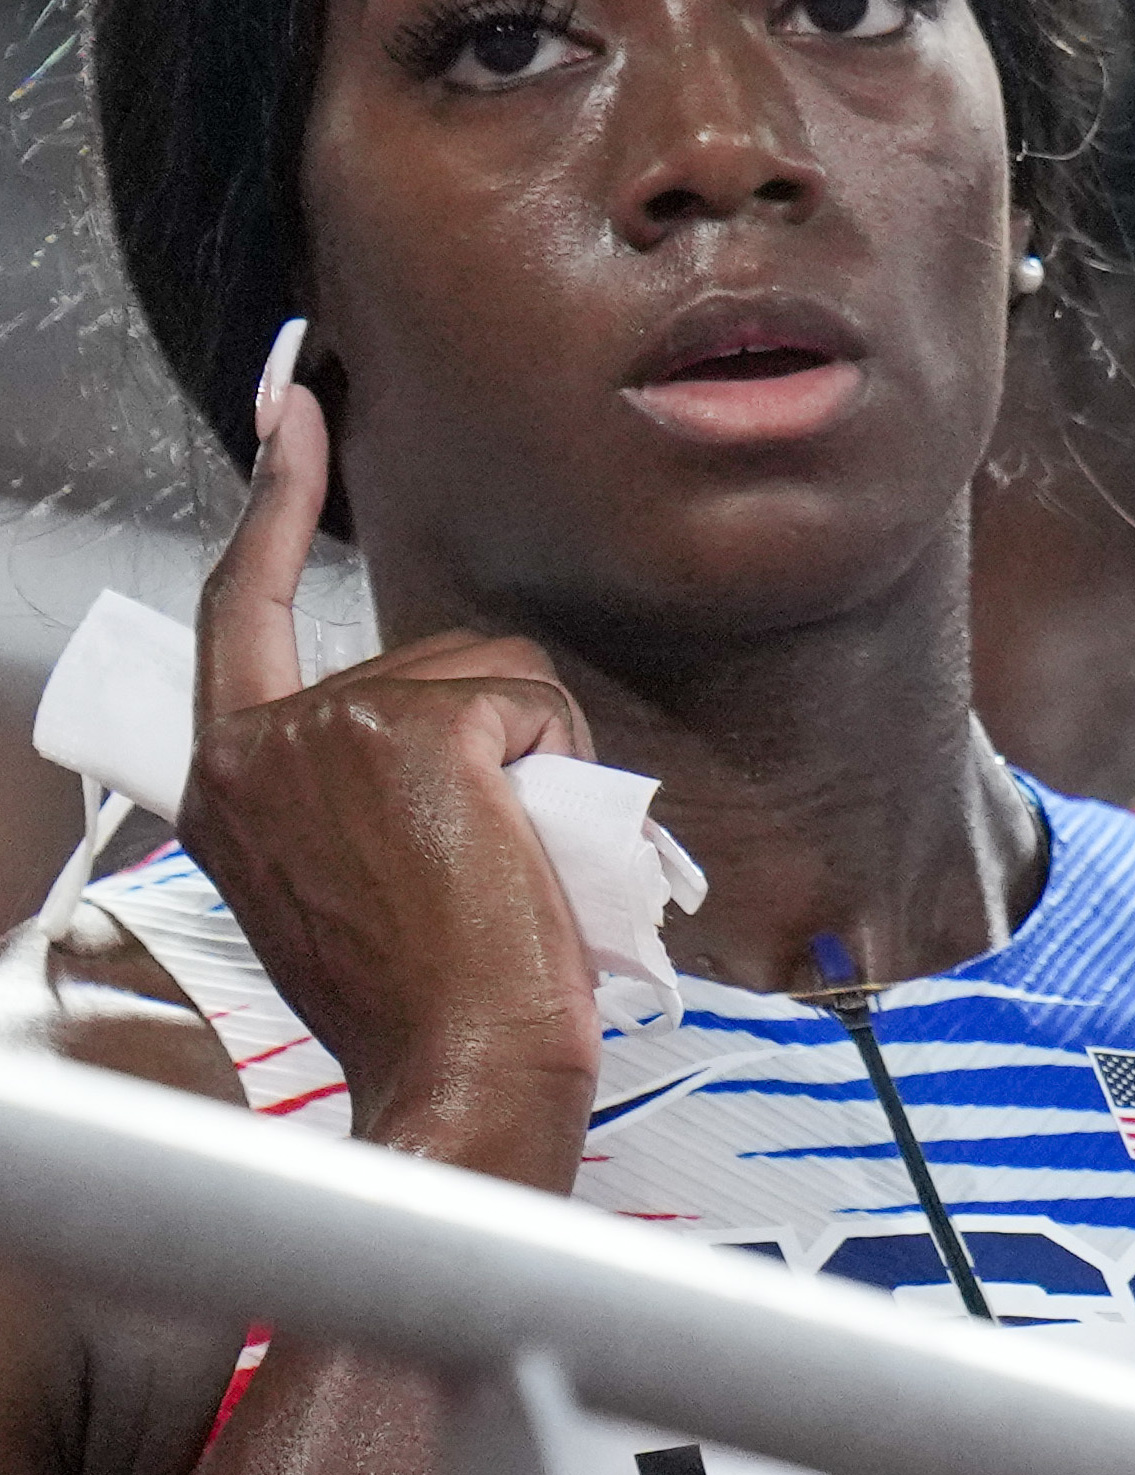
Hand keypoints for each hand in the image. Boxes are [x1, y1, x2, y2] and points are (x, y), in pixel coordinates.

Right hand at [175, 361, 600, 1178]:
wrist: (455, 1068)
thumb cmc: (430, 999)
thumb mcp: (359, 876)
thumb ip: (369, 786)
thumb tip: (473, 738)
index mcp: (231, 779)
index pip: (247, 604)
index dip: (277, 496)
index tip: (295, 405)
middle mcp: (260, 741)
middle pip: (434, 660)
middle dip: (501, 739)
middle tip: (490, 866)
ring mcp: (333, 727)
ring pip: (497, 676)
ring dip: (537, 757)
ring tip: (508, 867)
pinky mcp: (415, 730)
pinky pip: (536, 699)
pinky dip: (562, 761)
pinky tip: (527, 842)